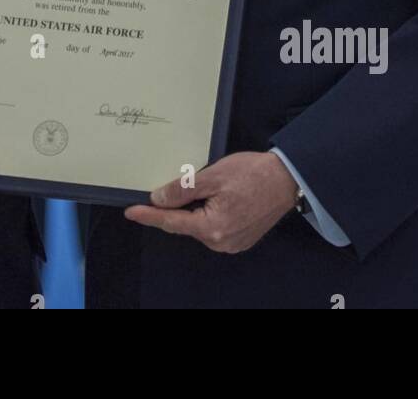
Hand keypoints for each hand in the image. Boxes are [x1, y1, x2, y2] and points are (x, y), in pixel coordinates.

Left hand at [124, 150, 298, 253]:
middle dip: (176, 208)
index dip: (149, 216)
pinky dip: (207, 214)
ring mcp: (232, 243)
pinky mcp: (240, 239)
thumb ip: (182, 190)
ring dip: (194, 210)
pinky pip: (214, 228)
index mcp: (213, 228)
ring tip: (207, 187)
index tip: (131, 212)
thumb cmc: (252, 174)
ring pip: (199, 226)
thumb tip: (158, 199)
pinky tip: (215, 198)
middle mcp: (222, 242)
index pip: (171, 222)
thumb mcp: (212, 176)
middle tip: (174, 186)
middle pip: (186, 225)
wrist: (286, 179)